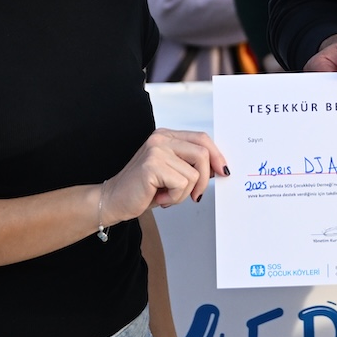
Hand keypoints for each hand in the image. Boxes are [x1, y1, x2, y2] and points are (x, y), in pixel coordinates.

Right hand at [106, 128, 227, 221]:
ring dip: (184, 193)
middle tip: (195, 195)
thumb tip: (219, 167)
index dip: (216, 155)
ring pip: (194, 173)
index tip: (223, 171)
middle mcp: (161, 138)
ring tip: (166, 195)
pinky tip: (159, 197)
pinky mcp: (152, 165)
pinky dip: (174, 198)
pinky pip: (182, 185)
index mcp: (166, 136)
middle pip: (202, 153)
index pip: (201, 138)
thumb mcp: (171, 172)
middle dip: (204, 179)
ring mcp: (156, 150)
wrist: (113, 200)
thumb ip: (190, 164)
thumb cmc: (143, 189)